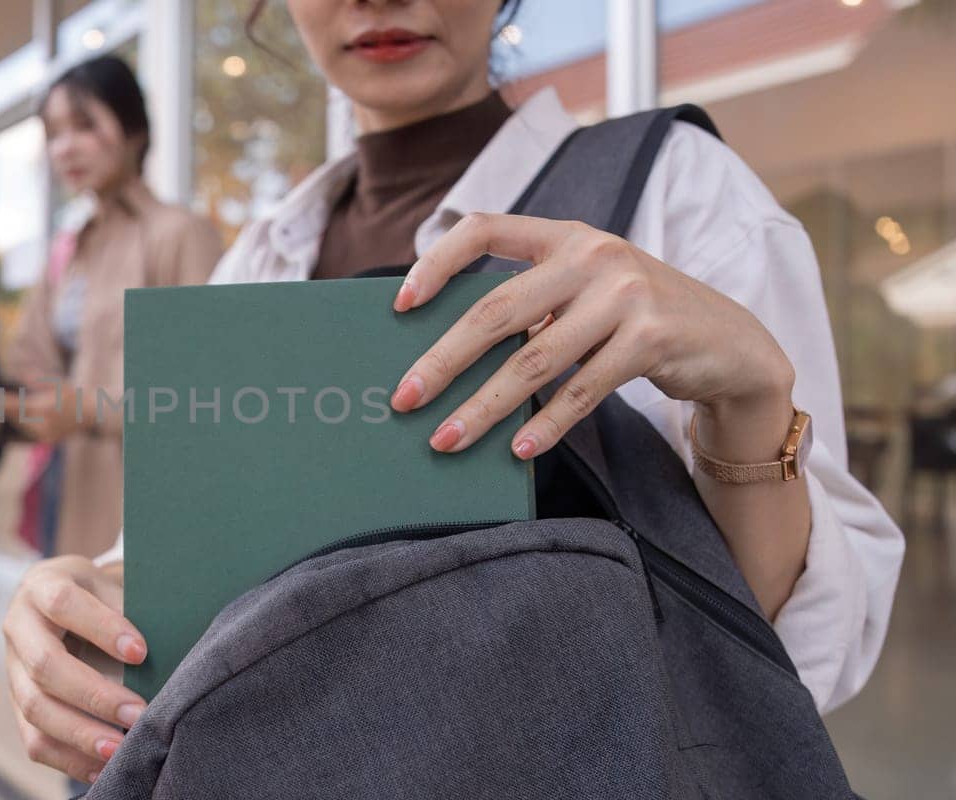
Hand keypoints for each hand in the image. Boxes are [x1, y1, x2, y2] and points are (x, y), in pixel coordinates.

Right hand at [3, 556, 147, 783]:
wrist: (63, 601)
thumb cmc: (98, 595)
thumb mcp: (111, 585)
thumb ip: (129, 610)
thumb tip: (158, 655)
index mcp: (42, 585)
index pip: (63, 604)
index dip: (101, 628)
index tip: (141, 653)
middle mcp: (19, 626)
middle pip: (45, 665)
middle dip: (93, 695)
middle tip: (138, 715)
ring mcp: (12, 667)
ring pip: (35, 707)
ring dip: (80, 734)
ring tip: (119, 751)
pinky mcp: (16, 702)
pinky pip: (33, 738)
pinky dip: (68, 758)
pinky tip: (102, 767)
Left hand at [4, 384, 87, 443]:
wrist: (89, 415)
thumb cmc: (71, 395)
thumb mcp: (56, 382)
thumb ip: (36, 379)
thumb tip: (15, 375)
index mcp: (47, 410)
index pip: (19, 406)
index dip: (2, 400)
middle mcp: (44, 426)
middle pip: (14, 418)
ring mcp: (43, 436)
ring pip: (16, 428)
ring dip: (2, 419)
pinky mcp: (42, 441)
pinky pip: (21, 434)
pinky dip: (11, 426)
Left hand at [388, 213, 794, 460]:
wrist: (730, 343)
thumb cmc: (635, 319)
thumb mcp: (584, 292)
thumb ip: (530, 304)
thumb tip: (445, 355)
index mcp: (564, 234)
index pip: (484, 229)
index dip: (437, 263)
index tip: (400, 305)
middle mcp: (592, 254)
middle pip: (497, 309)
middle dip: (443, 358)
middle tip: (404, 398)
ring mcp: (625, 293)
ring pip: (533, 359)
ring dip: (483, 406)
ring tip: (446, 439)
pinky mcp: (652, 337)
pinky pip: (581, 388)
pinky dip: (546, 424)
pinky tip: (517, 450)